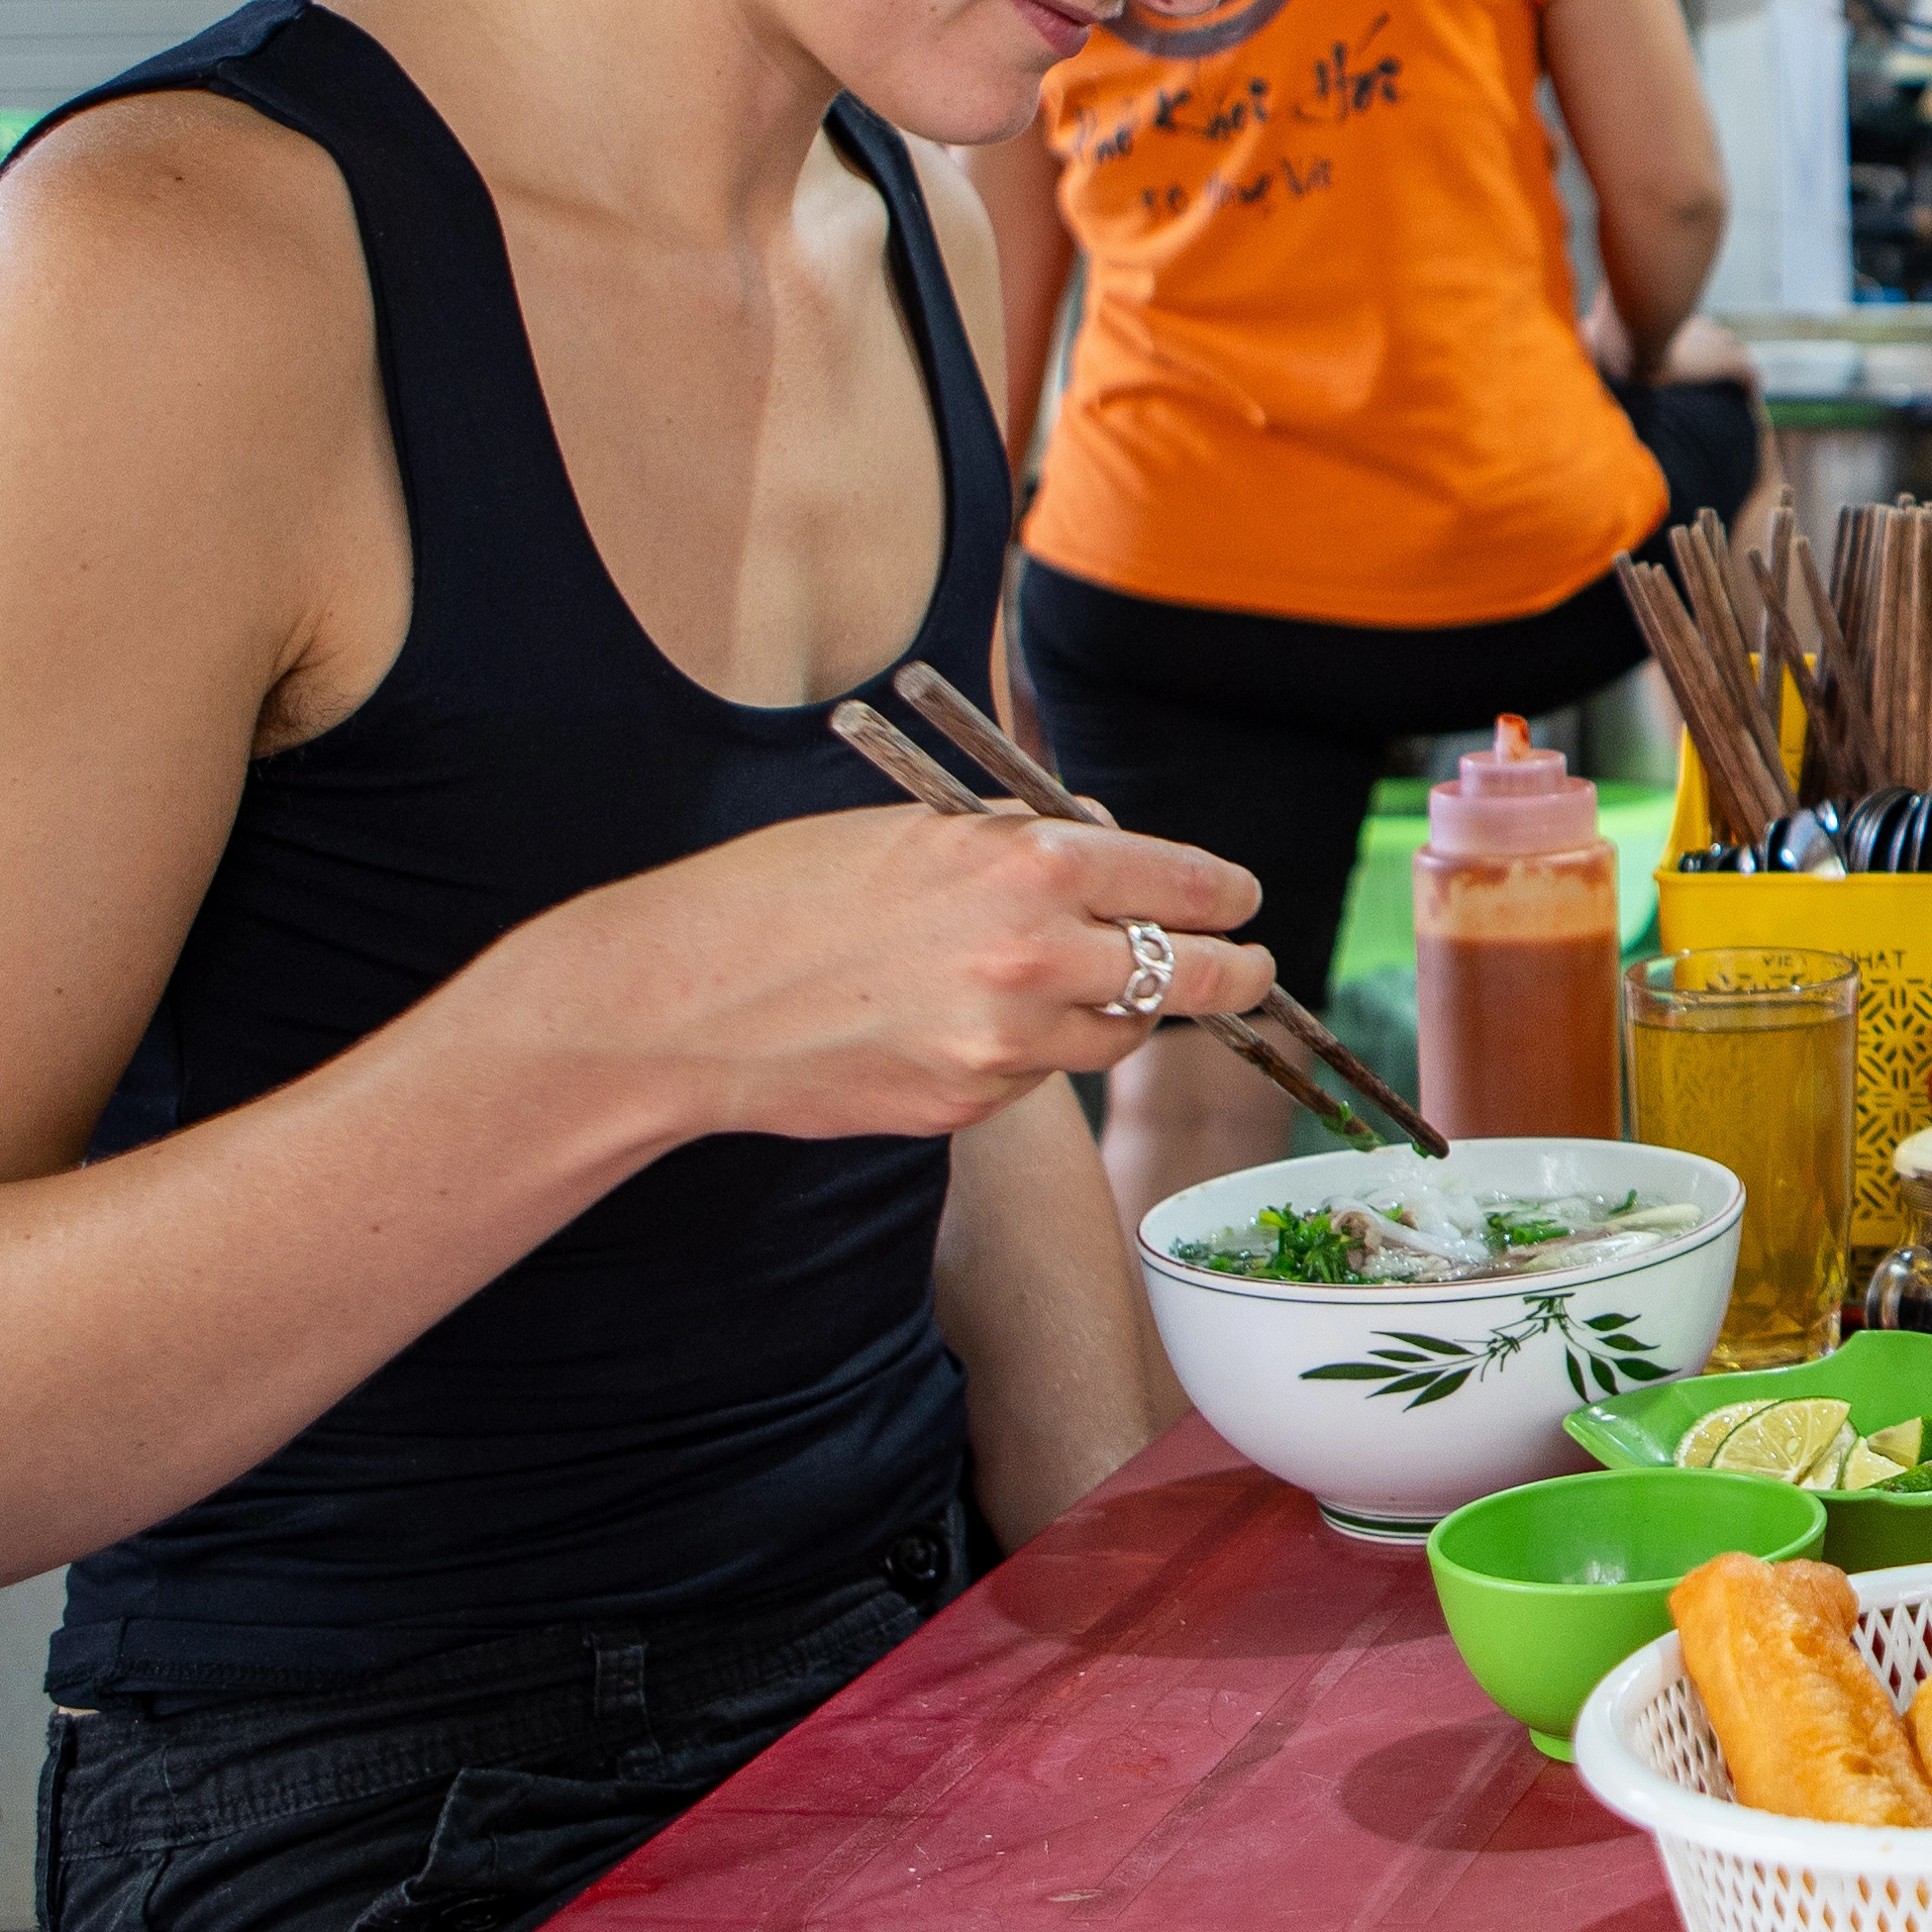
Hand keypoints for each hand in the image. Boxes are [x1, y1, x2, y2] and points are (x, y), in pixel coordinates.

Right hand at [500, 805, 1275, 1151]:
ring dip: (1126, 1014)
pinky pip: (1039, 1077)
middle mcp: (1034, 955)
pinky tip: (972, 1023)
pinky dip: (1034, 1052)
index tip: (1241, 900)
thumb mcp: (915, 828)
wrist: (680, 1000)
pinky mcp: (970, 1103)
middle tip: (1251, 969)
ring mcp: (1005, 1042)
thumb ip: (1024, 837)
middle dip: (1237, 973)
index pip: (1185, 883)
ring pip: (1121, 1036)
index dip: (1226, 894)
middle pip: (1196, 976)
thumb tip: (1112, 845)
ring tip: (1093, 987)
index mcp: (1028, 865)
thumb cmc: (785, 890)